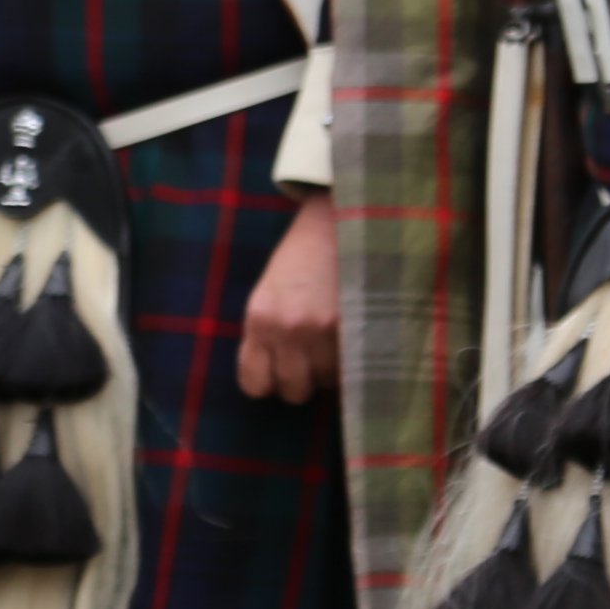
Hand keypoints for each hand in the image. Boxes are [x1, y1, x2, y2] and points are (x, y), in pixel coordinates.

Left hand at [238, 197, 341, 404]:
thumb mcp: (270, 291)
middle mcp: (287, 328)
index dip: (268, 382)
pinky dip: (353, 360)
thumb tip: (272, 378)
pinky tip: (352, 336)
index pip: (254, 383)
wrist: (339, 217)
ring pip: (326, 383)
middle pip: (292, 391)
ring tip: (334, 339)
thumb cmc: (303, 255)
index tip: (279, 372)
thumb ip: (266, 333)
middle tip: (310, 359)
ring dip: (331, 369)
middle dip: (302, 380)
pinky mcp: (355, 326)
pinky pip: (352, 368)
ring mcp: (323, 329)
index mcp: (259, 317)